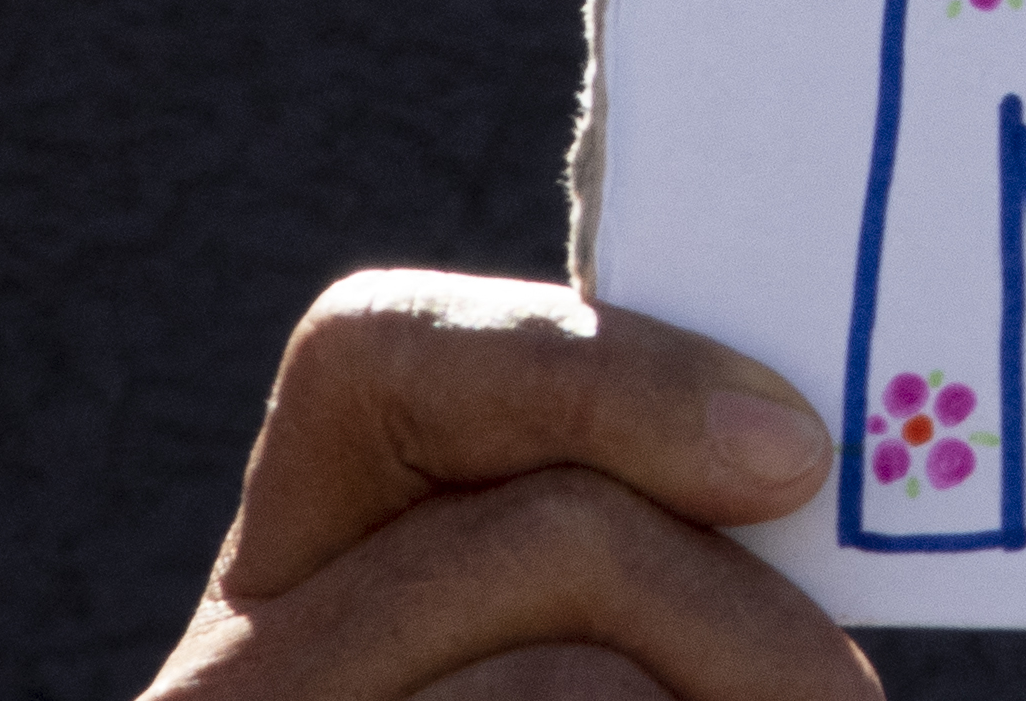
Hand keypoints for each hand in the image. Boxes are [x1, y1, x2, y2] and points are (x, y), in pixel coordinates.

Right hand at [146, 271, 878, 699]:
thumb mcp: (554, 657)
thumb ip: (616, 560)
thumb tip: (788, 466)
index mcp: (287, 579)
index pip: (381, 358)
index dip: (598, 370)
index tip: (795, 454)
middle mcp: (230, 682)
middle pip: (546, 534)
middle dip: (750, 617)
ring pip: (575, 684)